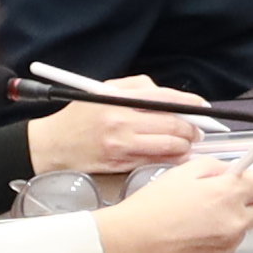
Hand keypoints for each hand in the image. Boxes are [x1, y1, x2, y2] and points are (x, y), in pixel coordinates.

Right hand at [31, 76, 207, 174]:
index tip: (202, 107)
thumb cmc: (77, 118)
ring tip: (186, 143)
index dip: (190, 103)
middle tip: (197, 130)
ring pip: (169, 146)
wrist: (50, 146)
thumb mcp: (102, 92)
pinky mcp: (120, 164)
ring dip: (184, 146)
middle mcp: (120, 122)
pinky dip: (171, 159)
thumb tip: (168, 94)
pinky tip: (174, 156)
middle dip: (191, 128)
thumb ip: (135, 88)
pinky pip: (156, 162)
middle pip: (172, 124)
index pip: (165, 98)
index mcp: (117, 100)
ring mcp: (121, 145)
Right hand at [88, 153, 252, 252]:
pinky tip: (191, 237)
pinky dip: (216, 242)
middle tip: (225, 198)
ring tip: (196, 220)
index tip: (252, 178)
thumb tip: (231, 171)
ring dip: (230, 223)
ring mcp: (228, 247)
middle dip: (250, 201)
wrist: (126, 245)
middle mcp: (234, 222)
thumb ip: (214, 168)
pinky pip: (226, 249)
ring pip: (243, 230)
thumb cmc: (148, 209)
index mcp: (228, 194)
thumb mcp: (181, 172)